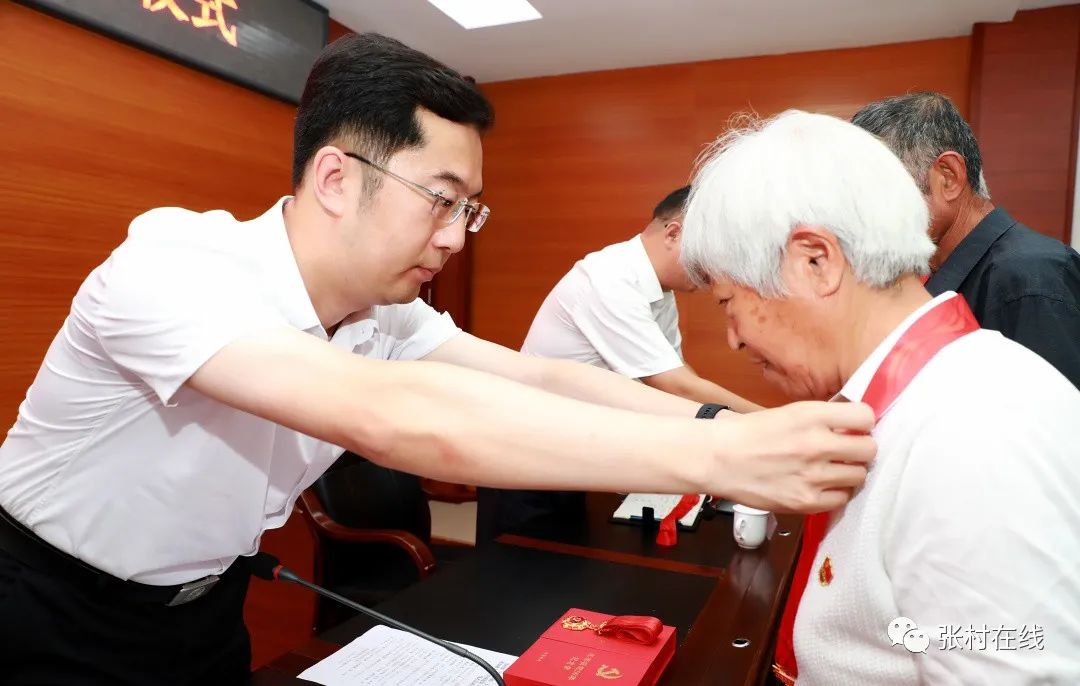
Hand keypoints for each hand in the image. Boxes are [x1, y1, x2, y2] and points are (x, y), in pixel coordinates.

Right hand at [710, 401, 875, 512]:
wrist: (717, 459)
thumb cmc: (749, 433)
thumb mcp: (790, 413)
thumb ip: (823, 419)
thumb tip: (855, 426)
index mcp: (811, 415)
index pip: (866, 416)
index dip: (862, 423)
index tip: (855, 428)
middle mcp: (816, 444)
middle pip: (869, 449)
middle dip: (860, 449)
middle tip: (846, 452)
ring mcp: (812, 476)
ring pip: (859, 476)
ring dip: (849, 472)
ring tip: (830, 469)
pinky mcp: (805, 501)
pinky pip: (842, 499)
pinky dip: (835, 493)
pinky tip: (820, 485)